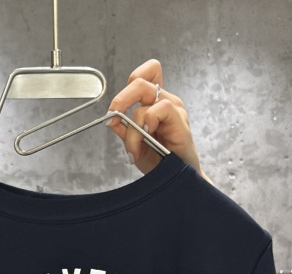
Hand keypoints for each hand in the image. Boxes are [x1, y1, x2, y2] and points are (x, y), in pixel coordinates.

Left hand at [106, 59, 211, 183]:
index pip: (144, 75)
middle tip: (112, 119)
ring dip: (133, 124)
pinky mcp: (180, 120)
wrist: (177, 180)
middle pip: (139, 79)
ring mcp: (173, 108)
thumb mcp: (134, 145)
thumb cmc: (161, 162)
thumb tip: (111, 118)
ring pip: (145, 93)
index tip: (115, 109)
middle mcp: (164, 101)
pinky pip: (161, 107)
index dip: (126, 86)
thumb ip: (123, 130)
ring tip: (134, 148)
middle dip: (120, 99)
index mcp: (153, 103)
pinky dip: (147, 122)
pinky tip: (147, 137)